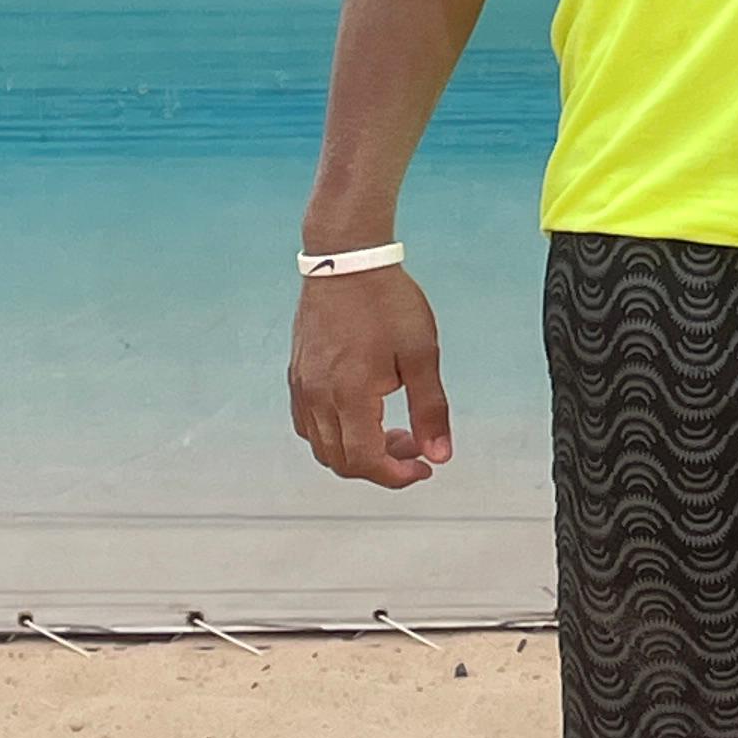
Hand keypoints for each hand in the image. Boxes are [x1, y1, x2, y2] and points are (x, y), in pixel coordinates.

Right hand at [289, 267, 453, 487]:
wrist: (347, 261)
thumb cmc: (387, 302)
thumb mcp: (422, 356)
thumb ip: (430, 410)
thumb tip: (440, 455)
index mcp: (350, 394)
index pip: (364, 461)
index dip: (396, 476)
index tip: (423, 469)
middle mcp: (318, 396)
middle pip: (340, 461)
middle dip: (381, 466)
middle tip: (415, 448)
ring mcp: (303, 387)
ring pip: (322, 446)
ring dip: (357, 452)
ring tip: (392, 432)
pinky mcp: (298, 375)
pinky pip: (308, 424)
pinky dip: (334, 435)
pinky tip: (362, 417)